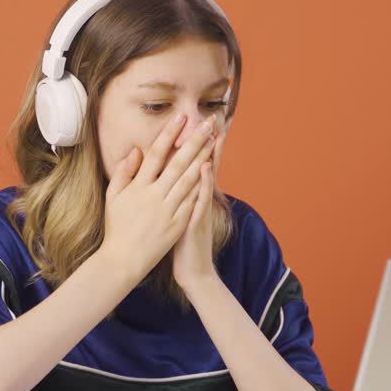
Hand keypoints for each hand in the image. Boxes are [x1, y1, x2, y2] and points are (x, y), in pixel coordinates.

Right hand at [100, 114, 217, 282]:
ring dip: (203, 158)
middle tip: (207, 122)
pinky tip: (212, 170)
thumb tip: (135, 151)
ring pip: (189, 178)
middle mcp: (154, 195)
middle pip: (178, 162)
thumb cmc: (117, 227)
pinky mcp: (178, 224)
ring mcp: (167, 210)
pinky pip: (193, 201)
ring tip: (213, 141)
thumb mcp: (113, 197)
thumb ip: (123, 172)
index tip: (181, 117)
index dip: (169, 134)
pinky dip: (203, 185)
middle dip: (194, 140)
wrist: (123, 260)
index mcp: (138, 187)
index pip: (156, 153)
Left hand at [172, 120, 225, 291]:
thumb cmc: (181, 243)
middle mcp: (199, 199)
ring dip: (211, 156)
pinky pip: (201, 199)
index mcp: (191, 196)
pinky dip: (203, 183)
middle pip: (205, 165)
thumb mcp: (180, 215)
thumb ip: (179, 196)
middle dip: (209, 143)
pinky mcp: (197, 220)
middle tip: (214, 119)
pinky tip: (203, 167)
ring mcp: (200, 208)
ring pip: (206, 178)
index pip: (196, 165)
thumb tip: (176, 180)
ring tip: (213, 135)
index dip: (199, 145)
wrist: (192, 271)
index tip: (199, 123)